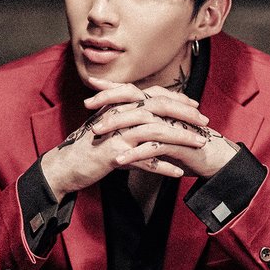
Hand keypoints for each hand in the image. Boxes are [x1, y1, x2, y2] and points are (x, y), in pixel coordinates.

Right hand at [40, 78, 210, 200]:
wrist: (65, 165)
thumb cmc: (88, 147)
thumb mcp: (109, 127)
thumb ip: (128, 120)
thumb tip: (149, 119)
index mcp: (120, 106)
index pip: (154, 96)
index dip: (177, 100)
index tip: (196, 107)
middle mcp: (120, 114)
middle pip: (159, 108)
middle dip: (185, 114)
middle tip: (205, 123)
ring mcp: (117, 133)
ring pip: (156, 130)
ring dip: (181, 137)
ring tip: (200, 145)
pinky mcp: (114, 153)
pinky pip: (144, 159)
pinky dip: (163, 166)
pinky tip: (178, 173)